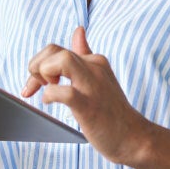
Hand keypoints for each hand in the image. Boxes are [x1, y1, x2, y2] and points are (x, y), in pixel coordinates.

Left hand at [22, 26, 151, 163]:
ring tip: (46, 90)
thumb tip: (78, 30)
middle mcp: (94, 69)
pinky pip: (65, 92)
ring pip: (62, 61)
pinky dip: (51, 95)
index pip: (56, 49)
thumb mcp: (99, 77)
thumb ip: (86, 54)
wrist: (134, 138)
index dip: (38, 63)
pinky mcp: (89, 106)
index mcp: (94, 61)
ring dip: (43, 74)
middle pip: (54, 50)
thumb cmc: (110, 110)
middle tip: (38, 86)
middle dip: (36, 66)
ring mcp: (93, 86)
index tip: (35, 83)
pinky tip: (50, 102)